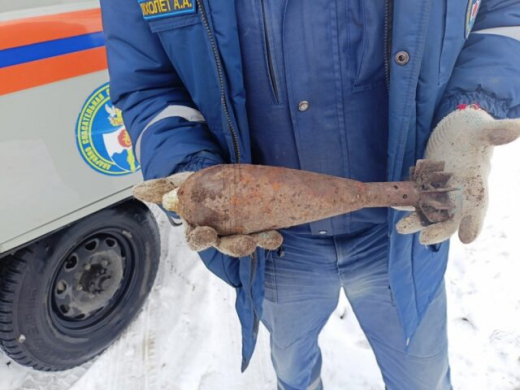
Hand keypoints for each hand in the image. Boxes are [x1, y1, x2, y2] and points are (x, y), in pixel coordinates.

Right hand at [133, 172, 282, 256]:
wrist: (220, 180)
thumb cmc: (197, 187)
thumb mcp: (182, 183)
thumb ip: (162, 188)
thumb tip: (136, 189)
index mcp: (199, 228)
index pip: (197, 240)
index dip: (201, 239)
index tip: (206, 233)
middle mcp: (219, 235)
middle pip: (226, 246)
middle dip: (235, 246)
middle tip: (246, 242)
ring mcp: (239, 233)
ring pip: (247, 243)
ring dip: (257, 242)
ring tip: (267, 237)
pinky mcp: (256, 227)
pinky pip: (265, 236)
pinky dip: (271, 237)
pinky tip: (277, 233)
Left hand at [397, 105, 519, 244]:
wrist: (458, 128)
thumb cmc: (473, 129)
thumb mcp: (481, 130)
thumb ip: (494, 133)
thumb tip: (517, 127)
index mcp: (476, 184)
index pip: (477, 207)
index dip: (474, 222)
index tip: (467, 238)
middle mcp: (459, 193)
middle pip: (451, 217)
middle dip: (439, 228)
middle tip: (425, 238)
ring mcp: (440, 190)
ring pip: (429, 211)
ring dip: (416, 220)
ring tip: (401, 228)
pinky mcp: (425, 184)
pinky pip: (414, 197)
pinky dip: (405, 202)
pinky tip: (395, 205)